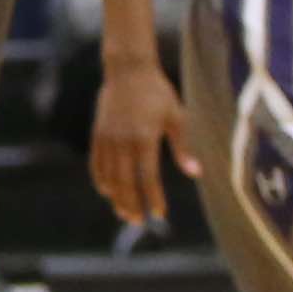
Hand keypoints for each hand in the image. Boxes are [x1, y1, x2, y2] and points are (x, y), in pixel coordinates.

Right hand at [88, 46, 188, 229]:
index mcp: (144, 138)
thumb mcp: (176, 116)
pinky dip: (101, 179)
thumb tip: (196, 173)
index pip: (148, 176)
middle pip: (125, 182)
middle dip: (132, 204)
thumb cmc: (157, 92)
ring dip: (116, 197)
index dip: (153, 197)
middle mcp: (123, 141)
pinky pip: (96, 163)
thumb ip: (183, 146)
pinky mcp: (98, 134)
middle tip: (138, 222)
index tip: (159, 214)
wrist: (128, 69)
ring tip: (124, 212)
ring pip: (109, 176)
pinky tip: (107, 191)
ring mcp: (107, 138)